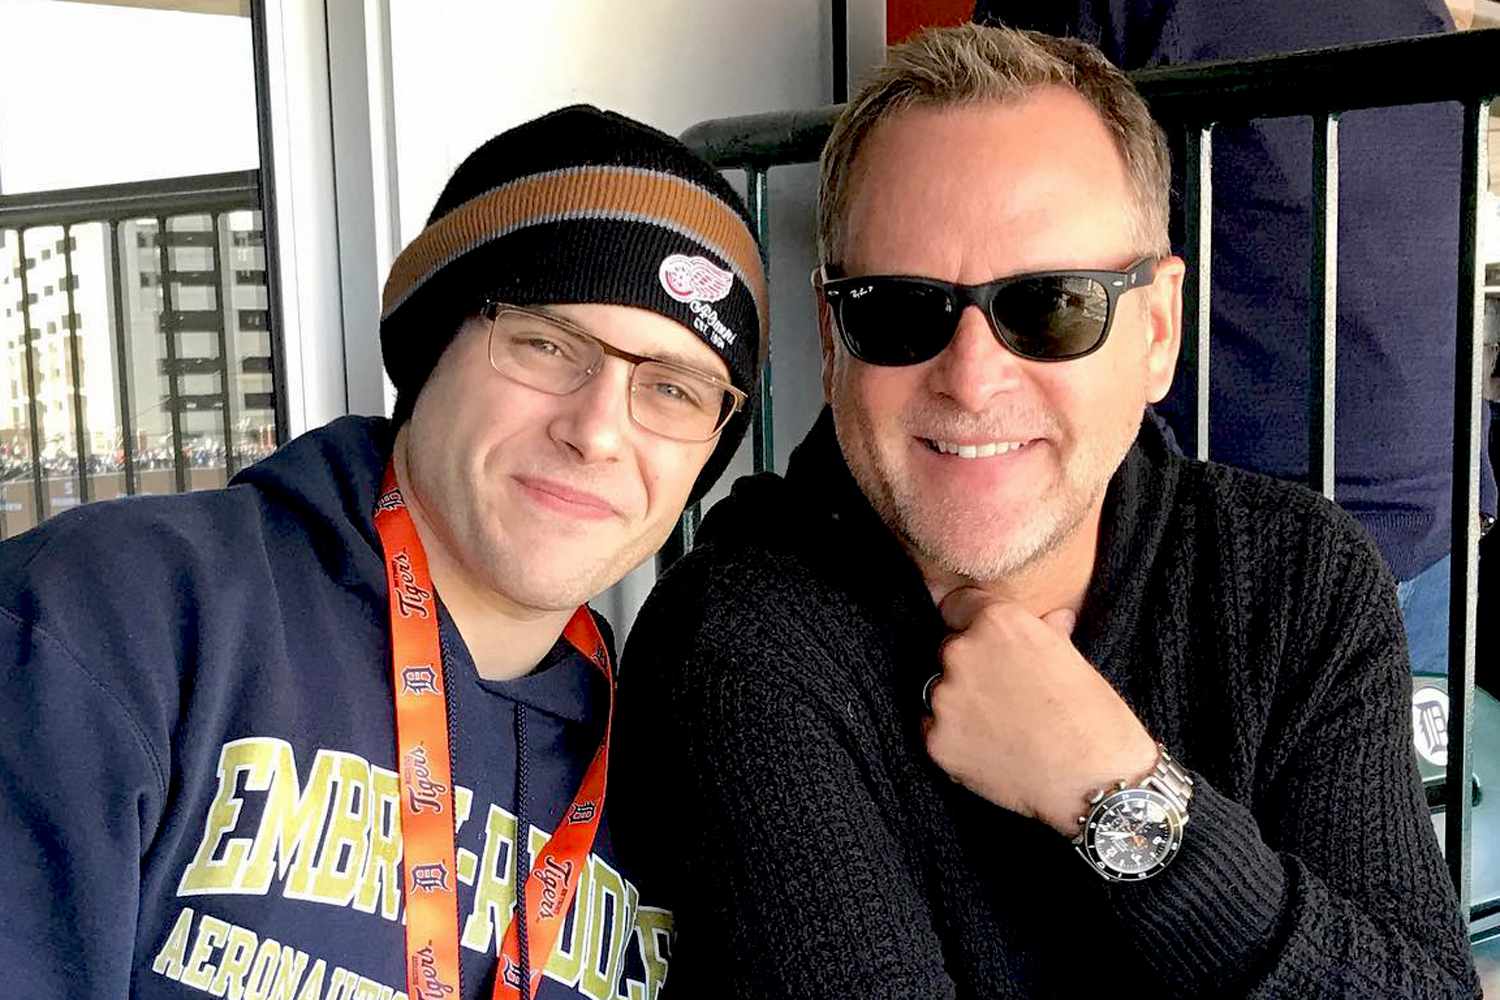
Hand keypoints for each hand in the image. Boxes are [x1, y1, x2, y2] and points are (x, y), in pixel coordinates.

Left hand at [922, 587, 1157, 836]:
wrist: (1094, 782)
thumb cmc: (1094, 718)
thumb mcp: (1074, 660)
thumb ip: (1045, 633)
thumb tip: (1051, 619)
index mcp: (997, 622)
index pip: (959, 605)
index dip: (973, 622)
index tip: (986, 643)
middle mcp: (962, 652)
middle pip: (951, 651)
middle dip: (972, 667)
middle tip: (1006, 695)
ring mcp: (945, 699)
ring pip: (941, 692)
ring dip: (962, 704)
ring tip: (1002, 728)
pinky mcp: (937, 741)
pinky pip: (935, 731)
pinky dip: (956, 740)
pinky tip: (990, 751)